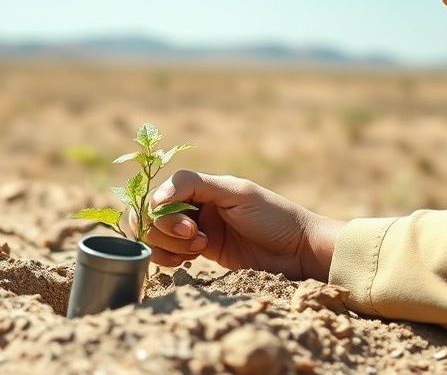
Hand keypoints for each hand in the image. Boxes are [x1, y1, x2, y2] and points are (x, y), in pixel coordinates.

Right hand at [141, 169, 343, 280]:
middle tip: (197, 238)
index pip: (158, 195)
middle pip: (149, 217)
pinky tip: (190, 261)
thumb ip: (195, 185)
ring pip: (154, 237)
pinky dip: (169, 259)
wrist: (298, 251)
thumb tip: (156, 198)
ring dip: (169, 246)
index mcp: (201, 186)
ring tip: (201, 249)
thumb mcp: (237, 192)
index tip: (190, 227)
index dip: (164, 214)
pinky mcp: (200, 252)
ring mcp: (195, 229)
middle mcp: (194, 205)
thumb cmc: (273, 216)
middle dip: (165, 231)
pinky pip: (166, 254)